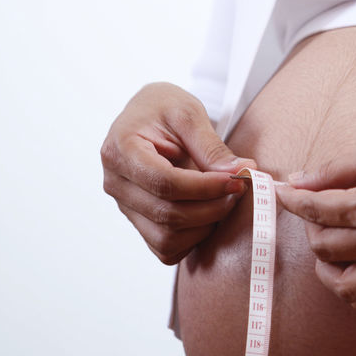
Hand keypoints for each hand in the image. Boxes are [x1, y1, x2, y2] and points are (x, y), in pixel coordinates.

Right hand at [100, 82, 255, 263]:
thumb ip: (211, 147)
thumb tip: (240, 173)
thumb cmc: (165, 108)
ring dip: (204, 226)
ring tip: (225, 200)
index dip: (205, 188)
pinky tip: (208, 211)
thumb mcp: (189, 113)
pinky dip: (192, 238)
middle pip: (166, 214)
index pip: (165, 183)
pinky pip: (165, 248)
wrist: (146, 114)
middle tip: (239, 189)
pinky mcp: (136, 221)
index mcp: (120, 149)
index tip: (237, 181)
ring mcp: (123, 206)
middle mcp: (115, 183)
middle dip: (211, 207)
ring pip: (166, 238)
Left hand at [275, 128, 355, 316]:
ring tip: (331, 244)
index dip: (293, 200)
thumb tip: (300, 181)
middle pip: (326, 248)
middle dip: (311, 228)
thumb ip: (337, 169)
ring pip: (346, 287)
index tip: (283, 192)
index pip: (318, 210)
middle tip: (315, 208)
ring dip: (328, 268)